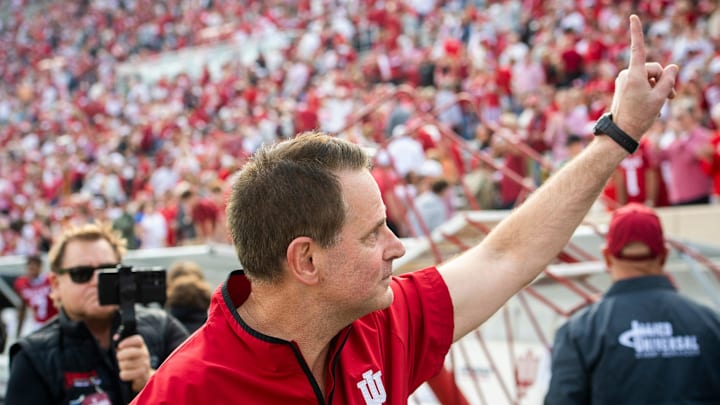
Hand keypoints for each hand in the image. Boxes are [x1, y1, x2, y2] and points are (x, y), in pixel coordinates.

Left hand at [116, 334, 153, 391]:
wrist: (143, 375)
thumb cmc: (132, 360)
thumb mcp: (129, 350)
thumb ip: (122, 344)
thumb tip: (115, 337)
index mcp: (141, 345)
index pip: (137, 340)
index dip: (127, 342)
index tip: (119, 346)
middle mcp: (145, 353)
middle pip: (130, 352)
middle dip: (120, 355)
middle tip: (119, 357)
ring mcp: (144, 364)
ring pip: (125, 364)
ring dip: (121, 366)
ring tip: (124, 366)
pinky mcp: (142, 374)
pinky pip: (125, 374)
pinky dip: (123, 375)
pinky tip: (126, 373)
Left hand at [610, 15, 678, 138]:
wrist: (622, 132)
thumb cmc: (641, 116)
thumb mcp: (661, 97)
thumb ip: (669, 79)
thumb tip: (672, 67)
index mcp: (634, 74)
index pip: (638, 48)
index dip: (636, 32)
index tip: (633, 17)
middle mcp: (626, 74)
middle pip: (653, 69)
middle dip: (663, 80)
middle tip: (671, 96)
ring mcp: (623, 80)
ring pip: (648, 77)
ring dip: (657, 87)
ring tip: (661, 103)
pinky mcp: (622, 86)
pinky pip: (640, 83)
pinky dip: (648, 90)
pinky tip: (652, 104)